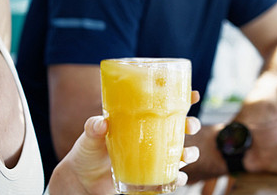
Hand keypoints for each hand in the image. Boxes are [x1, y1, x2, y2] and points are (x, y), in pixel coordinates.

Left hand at [49, 91, 200, 194]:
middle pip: (181, 128)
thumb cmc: (87, 153)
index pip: (165, 106)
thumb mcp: (89, 137)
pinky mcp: (151, 176)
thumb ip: (94, 128)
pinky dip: (178, 178)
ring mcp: (153, 157)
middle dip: (191, 125)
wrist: (83, 180)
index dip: (183, 99)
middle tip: (190, 126)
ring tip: (187, 155)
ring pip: (182, 153)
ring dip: (191, 153)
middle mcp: (151, 137)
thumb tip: (101, 123)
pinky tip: (176, 178)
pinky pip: (170, 177)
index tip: (194, 95)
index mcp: (141, 121)